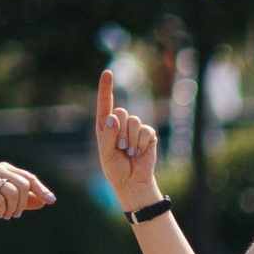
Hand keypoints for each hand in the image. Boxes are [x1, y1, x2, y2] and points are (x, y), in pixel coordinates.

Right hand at [0, 162, 54, 223]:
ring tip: (6, 216)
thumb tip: (45, 202)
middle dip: (24, 203)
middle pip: (24, 185)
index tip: (51, 201)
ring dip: (13, 209)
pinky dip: (2, 210)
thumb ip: (24, 201)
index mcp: (4, 169)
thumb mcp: (6, 201)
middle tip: (15, 215)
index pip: (29, 178)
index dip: (42, 189)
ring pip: (13, 192)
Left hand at [94, 70, 162, 210]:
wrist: (132, 180)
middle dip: (120, 131)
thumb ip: (108, 135)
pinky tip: (139, 152)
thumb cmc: (115, 168)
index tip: (108, 72)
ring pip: (133, 121)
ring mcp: (135, 128)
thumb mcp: (106, 153)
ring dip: (130, 139)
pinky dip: (140, 143)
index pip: (105, 103)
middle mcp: (120, 124)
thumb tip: (114, 117)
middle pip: (120, 112)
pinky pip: (145, 130)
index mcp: (105, 125)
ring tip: (129, 152)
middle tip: (121, 147)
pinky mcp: (148, 135)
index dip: (106, 88)